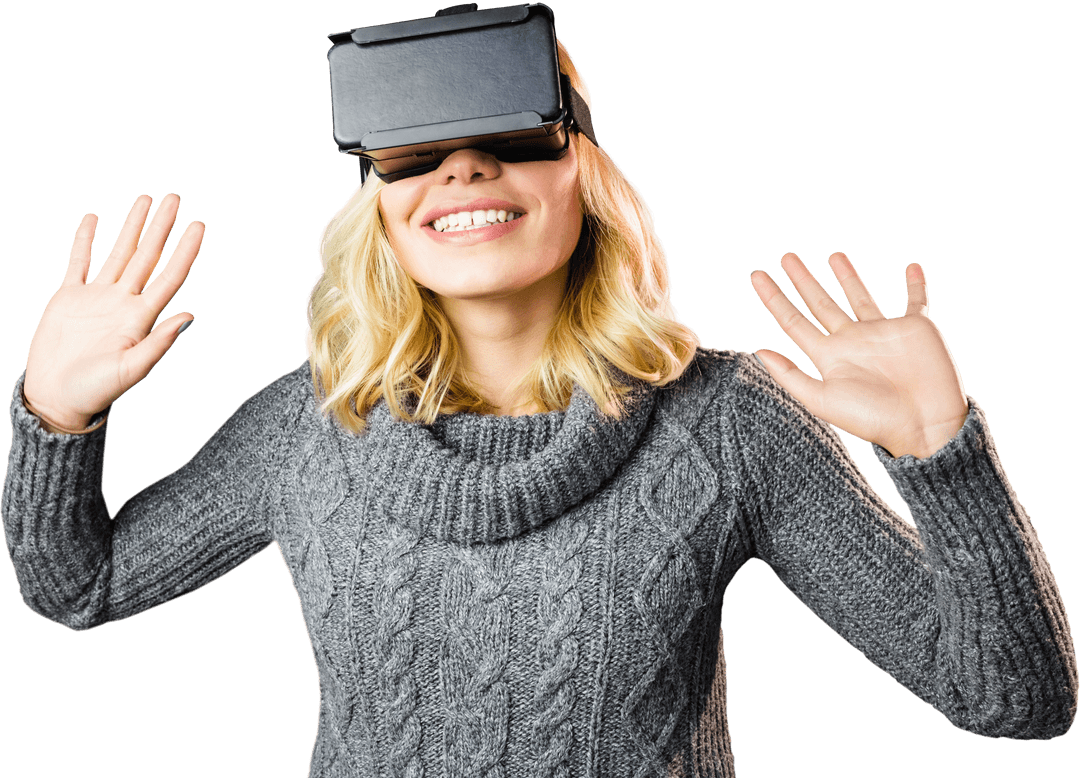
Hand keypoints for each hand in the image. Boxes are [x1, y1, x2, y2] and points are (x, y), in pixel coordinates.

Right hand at [23, 194, 203, 428]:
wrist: (58, 397)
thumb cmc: (96, 391)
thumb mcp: (131, 369)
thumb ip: (159, 343)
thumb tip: (189, 317)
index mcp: (141, 317)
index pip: (170, 275)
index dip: (185, 250)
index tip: (199, 225)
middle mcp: (124, 302)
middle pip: (148, 255)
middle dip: (161, 226)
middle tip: (175, 198)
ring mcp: (97, 297)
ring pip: (119, 252)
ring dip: (132, 226)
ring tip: (145, 200)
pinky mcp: (69, 297)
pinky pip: (79, 261)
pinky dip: (85, 240)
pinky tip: (94, 220)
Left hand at [749, 252, 968, 458]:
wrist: (924, 424)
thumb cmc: (873, 418)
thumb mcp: (822, 399)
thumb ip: (790, 375)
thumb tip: (758, 351)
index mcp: (829, 355)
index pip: (793, 321)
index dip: (774, 298)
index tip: (756, 275)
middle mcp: (852, 340)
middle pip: (820, 303)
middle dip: (803, 280)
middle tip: (787, 257)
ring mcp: (882, 333)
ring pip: (859, 297)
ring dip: (847, 277)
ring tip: (833, 256)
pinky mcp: (915, 328)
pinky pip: (916, 300)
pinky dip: (916, 285)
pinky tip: (912, 267)